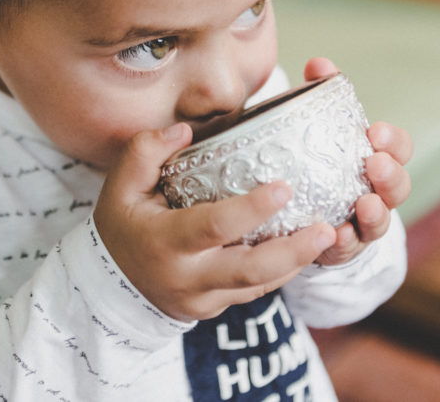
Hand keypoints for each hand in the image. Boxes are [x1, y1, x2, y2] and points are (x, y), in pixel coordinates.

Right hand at [93, 123, 336, 321]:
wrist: (109, 286)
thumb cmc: (120, 227)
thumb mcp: (119, 187)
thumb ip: (145, 152)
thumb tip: (184, 131)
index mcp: (164, 242)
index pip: (213, 226)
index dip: (250, 209)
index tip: (283, 188)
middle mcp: (187, 276)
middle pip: (249, 270)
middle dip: (293, 251)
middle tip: (327, 228)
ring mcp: (204, 298)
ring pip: (259, 286)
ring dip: (297, 262)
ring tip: (330, 236)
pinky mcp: (215, 308)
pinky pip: (254, 291)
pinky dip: (282, 271)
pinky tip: (305, 249)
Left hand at [303, 58, 412, 265]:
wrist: (301, 211)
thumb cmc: (317, 159)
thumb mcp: (318, 126)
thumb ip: (321, 93)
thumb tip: (319, 64)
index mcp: (377, 158)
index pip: (398, 147)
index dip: (392, 141)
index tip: (376, 131)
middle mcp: (378, 191)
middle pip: (398, 186)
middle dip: (390, 174)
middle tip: (374, 163)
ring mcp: (363, 223)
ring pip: (381, 221)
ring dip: (375, 212)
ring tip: (364, 204)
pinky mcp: (343, 248)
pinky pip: (349, 248)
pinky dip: (345, 242)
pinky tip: (335, 234)